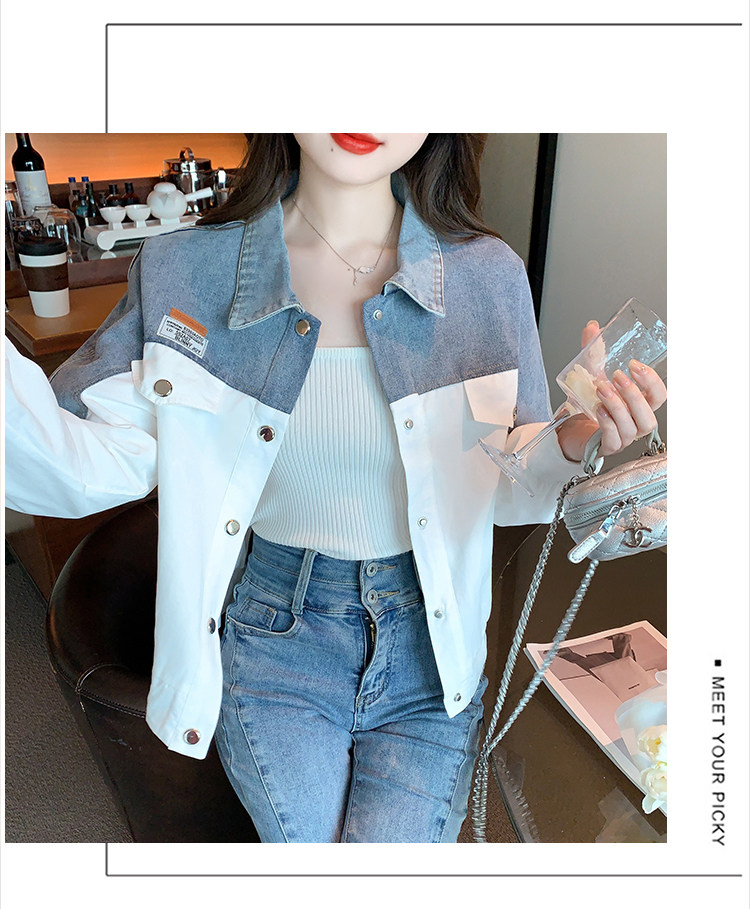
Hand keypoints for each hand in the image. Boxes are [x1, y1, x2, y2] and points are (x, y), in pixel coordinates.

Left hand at [556, 320, 666, 461]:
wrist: (572, 428)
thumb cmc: (592, 403)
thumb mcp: (594, 374)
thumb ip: (594, 352)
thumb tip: (592, 326)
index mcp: (640, 405)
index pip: (659, 396)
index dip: (651, 381)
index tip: (635, 365)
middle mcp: (636, 423)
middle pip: (649, 415)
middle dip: (634, 394)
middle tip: (617, 376)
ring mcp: (624, 438)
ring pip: (632, 427)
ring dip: (618, 406)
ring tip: (602, 389)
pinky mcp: (608, 448)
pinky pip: (614, 440)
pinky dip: (607, 424)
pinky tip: (598, 409)